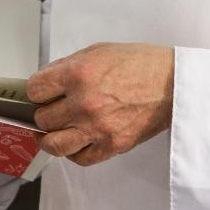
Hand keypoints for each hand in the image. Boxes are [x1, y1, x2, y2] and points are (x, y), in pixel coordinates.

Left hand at [27, 43, 173, 167]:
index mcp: (78, 74)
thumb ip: (68, 66)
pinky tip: (76, 142)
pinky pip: (80, 158)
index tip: (41, 93)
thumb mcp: (99, 51)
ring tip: (52, 133)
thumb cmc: (141, 63)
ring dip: (50, 138)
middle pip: (42, 118)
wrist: (174, 83)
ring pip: (54, 145)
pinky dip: (74, 152)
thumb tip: (46, 81)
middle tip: (52, 110)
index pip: (35, 90)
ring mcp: (97, 127)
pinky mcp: (112, 145)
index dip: (36, 91)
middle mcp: (84, 102)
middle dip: (44, 112)